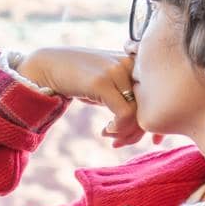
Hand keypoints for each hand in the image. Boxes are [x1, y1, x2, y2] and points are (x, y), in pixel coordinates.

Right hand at [16, 45, 158, 148]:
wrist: (47, 65)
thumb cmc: (78, 78)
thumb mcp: (107, 84)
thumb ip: (126, 95)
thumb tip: (143, 124)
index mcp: (136, 62)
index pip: (158, 96)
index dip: (155, 122)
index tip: (148, 140)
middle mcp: (130, 63)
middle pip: (150, 106)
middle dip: (139, 132)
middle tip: (120, 143)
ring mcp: (116, 71)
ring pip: (138, 112)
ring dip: (126, 133)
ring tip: (110, 138)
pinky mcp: (102, 82)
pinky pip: (124, 114)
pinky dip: (118, 129)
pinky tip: (105, 131)